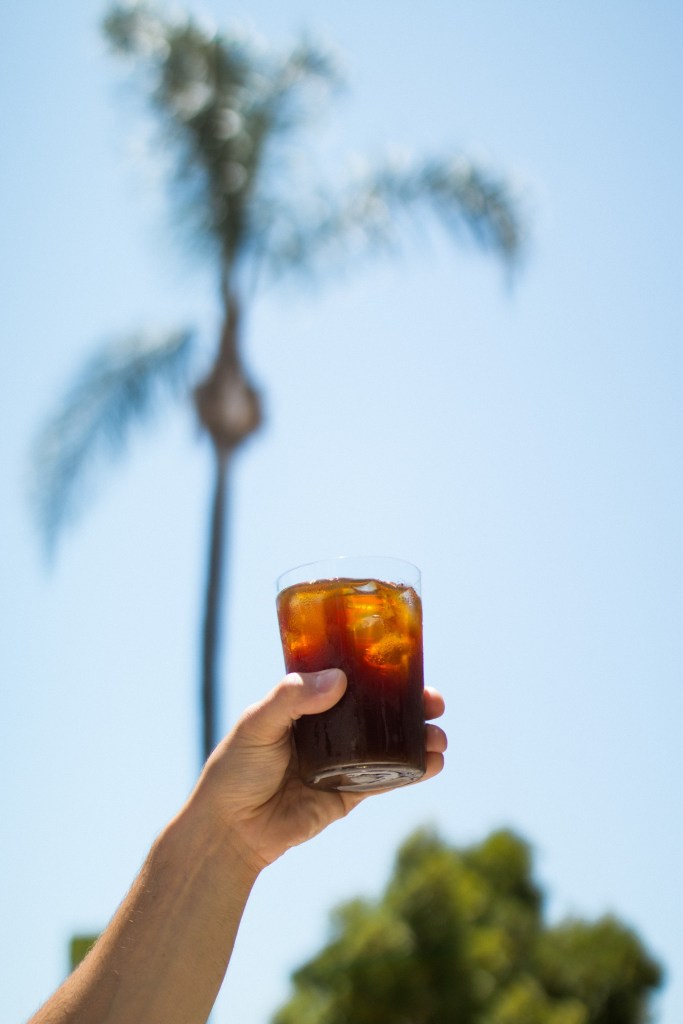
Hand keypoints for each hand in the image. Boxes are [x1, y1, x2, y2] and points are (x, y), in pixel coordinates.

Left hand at [189, 669, 446, 873]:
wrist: (230, 829)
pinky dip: (413, 772)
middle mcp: (331, 727)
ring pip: (391, 743)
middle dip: (413, 704)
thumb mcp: (257, 723)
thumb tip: (339, 679)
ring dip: (420, 738)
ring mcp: (344, 760)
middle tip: (435, 701)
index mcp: (308, 702)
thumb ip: (292, 698)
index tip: (409, 663)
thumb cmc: (235, 769)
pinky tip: (433, 764)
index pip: (352, 678)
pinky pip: (387, 779)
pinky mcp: (350, 793)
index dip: (382, 670)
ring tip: (438, 738)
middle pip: (381, 709)